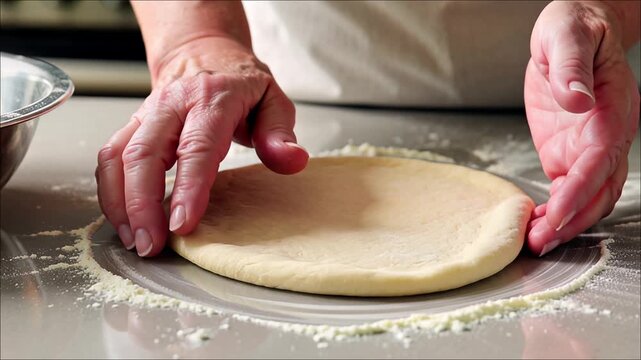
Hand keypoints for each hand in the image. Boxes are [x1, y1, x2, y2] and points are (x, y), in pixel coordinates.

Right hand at [96, 37, 308, 256]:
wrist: (203, 54)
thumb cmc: (240, 84)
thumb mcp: (273, 100)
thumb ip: (280, 133)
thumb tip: (293, 160)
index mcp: (212, 98)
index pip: (197, 146)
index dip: (188, 186)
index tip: (182, 223)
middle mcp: (171, 105)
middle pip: (144, 153)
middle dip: (142, 204)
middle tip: (152, 244)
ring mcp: (146, 114)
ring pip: (118, 157)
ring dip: (121, 203)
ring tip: (136, 240)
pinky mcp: (132, 126)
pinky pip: (109, 159)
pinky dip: (111, 193)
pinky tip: (125, 221)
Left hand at [524, 1, 638, 255]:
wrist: (576, 28)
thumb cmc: (575, 27)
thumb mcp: (567, 36)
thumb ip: (571, 67)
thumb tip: (577, 99)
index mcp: (611, 109)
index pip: (599, 160)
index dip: (579, 192)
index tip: (556, 216)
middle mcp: (605, 135)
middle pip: (600, 189)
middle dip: (573, 220)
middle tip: (541, 244)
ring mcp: (588, 146)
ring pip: (589, 196)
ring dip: (566, 223)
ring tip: (536, 243)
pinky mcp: (568, 151)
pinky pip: (570, 188)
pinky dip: (556, 210)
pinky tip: (536, 224)